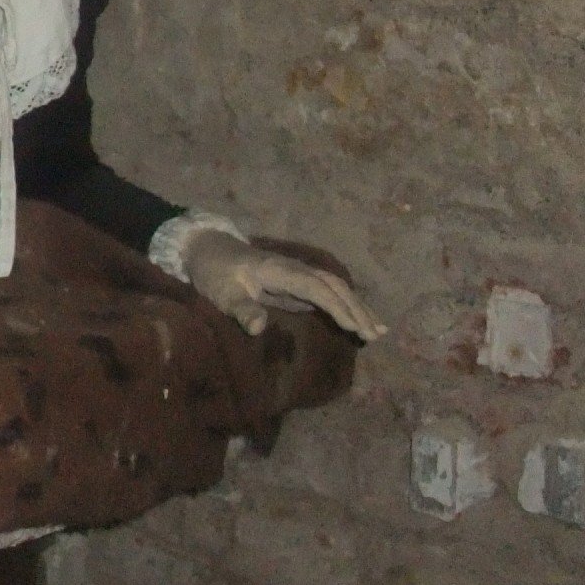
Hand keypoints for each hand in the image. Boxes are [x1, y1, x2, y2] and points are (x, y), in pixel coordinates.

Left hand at [181, 228, 386, 341]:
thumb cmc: (213, 272)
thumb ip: (240, 309)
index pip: (316, 288)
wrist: (206, 249)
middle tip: (375, 335)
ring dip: (356, 306)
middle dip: (356, 309)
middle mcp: (294, 268)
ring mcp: (296, 273)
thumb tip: (257, 328)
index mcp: (279, 270)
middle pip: (333, 286)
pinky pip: (326, 292)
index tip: (354, 328)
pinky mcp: (295, 282)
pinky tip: (357, 320)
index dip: (337, 307)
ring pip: (334, 287)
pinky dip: (345, 305)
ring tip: (378, 330)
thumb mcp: (221, 293)